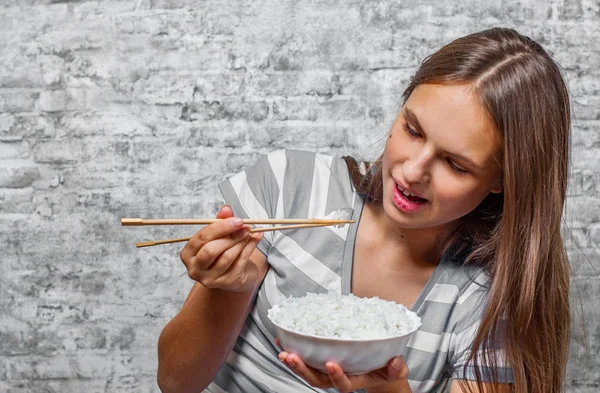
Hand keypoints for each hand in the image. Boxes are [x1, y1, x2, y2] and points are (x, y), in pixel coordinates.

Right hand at [179, 205, 263, 292]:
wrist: (233, 275)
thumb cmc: (222, 251)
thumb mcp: (218, 235)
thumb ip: (220, 221)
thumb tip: (226, 209)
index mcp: (188, 254)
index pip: (202, 238)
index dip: (220, 227)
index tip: (236, 220)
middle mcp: (195, 269)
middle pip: (211, 250)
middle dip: (230, 236)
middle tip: (245, 226)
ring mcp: (211, 279)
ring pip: (227, 257)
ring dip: (241, 241)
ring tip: (250, 231)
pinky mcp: (228, 282)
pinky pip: (240, 262)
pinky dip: (250, 247)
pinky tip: (257, 237)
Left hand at [276, 339, 409, 392]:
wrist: (381, 372)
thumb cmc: (386, 369)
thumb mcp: (395, 370)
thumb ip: (396, 368)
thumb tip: (395, 362)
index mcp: (356, 379)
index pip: (343, 384)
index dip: (337, 376)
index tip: (332, 363)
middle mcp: (339, 376)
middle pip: (318, 379)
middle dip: (303, 370)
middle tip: (290, 357)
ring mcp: (329, 370)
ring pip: (309, 371)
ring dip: (294, 362)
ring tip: (282, 350)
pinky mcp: (323, 361)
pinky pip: (306, 359)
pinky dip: (293, 350)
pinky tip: (282, 340)